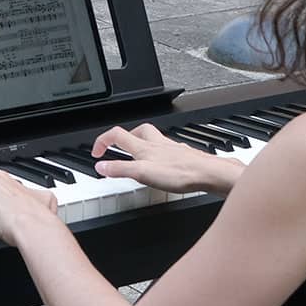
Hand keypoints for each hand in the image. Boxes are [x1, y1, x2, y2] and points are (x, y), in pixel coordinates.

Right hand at [90, 123, 240, 194]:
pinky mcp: (184, 157)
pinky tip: (164, 166)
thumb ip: (120, 169)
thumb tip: (100, 166)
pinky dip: (161, 155)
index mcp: (143, 146)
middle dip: (125, 137)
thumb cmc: (180, 173)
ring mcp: (171, 149)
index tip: (96, 152)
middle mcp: (157, 143)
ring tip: (140, 156)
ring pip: (153, 139)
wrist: (209, 174)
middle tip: (119, 147)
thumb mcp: (142, 173)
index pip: (116, 134)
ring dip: (143, 144)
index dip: (102, 141)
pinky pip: (168, 150)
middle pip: (136, 132)